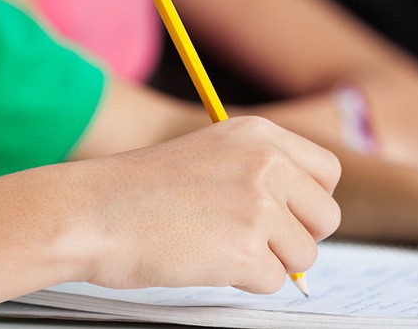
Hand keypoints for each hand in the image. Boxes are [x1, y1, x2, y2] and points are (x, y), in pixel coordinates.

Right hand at [78, 116, 340, 293]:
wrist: (89, 213)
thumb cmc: (141, 190)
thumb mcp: (211, 153)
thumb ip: (263, 172)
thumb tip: (307, 218)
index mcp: (260, 135)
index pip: (328, 172)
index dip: (312, 200)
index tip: (288, 213)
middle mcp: (267, 164)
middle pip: (326, 218)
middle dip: (297, 237)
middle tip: (254, 239)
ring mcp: (258, 206)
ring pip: (304, 255)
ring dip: (270, 262)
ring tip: (221, 247)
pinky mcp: (244, 250)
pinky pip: (274, 282)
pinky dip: (245, 282)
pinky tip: (208, 261)